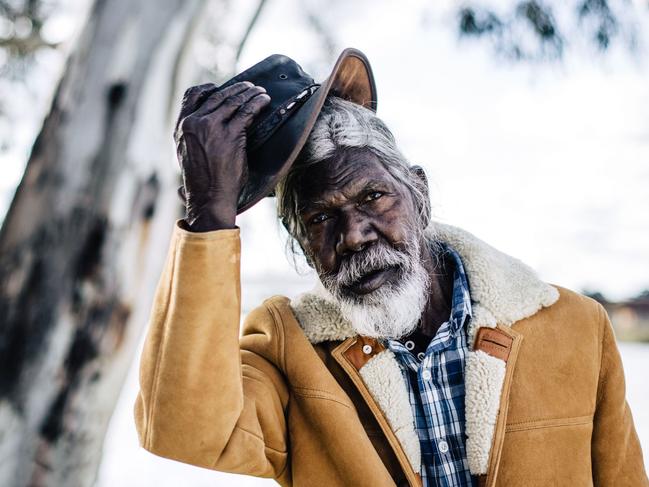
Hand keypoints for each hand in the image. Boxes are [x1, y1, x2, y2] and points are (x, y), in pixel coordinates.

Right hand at [174, 81, 270, 230]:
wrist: (209, 197)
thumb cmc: (202, 181)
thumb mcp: (186, 154)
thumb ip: (192, 136)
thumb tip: (202, 127)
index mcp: (181, 126)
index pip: (192, 95)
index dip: (209, 88)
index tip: (220, 87)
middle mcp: (194, 123)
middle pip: (217, 95)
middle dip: (236, 89)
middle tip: (249, 87)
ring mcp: (211, 127)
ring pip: (233, 101)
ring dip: (249, 93)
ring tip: (260, 92)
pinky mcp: (230, 134)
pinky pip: (247, 111)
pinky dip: (258, 103)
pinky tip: (264, 101)